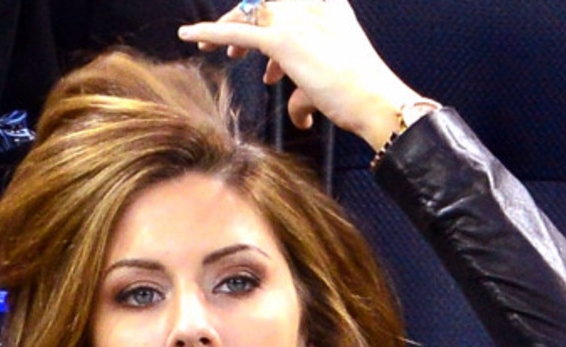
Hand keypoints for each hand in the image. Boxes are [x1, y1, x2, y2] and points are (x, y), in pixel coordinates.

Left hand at [178, 0, 425, 150]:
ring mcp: (298, 18)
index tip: (257, 42)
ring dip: (227, 31)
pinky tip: (191, 36)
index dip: (266, 16)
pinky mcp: (284, 40)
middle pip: (263, 3)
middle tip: (233, 50)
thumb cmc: (358, 95)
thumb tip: (298, 116)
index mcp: (328, 3)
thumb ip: (306, 90)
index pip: (284, 0)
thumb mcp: (330, 81)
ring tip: (211, 48)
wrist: (375, 100)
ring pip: (249, 14)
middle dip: (244, 22)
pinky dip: (211, 32)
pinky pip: (238, 31)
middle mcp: (312, 3)